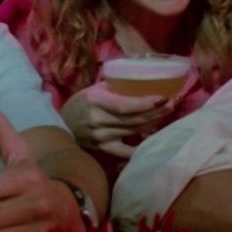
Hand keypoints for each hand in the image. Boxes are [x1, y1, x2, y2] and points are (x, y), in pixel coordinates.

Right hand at [59, 82, 174, 157]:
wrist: (60, 126)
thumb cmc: (79, 104)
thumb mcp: (93, 90)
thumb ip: (114, 88)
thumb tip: (142, 81)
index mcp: (96, 101)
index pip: (125, 106)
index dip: (146, 104)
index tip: (163, 98)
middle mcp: (99, 120)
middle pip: (134, 119)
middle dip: (156, 112)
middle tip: (172, 105)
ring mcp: (101, 137)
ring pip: (133, 132)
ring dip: (152, 123)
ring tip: (166, 114)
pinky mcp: (103, 149)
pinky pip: (126, 151)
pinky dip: (141, 147)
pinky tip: (154, 140)